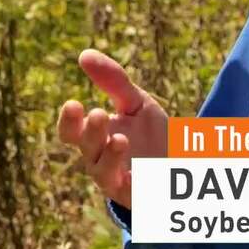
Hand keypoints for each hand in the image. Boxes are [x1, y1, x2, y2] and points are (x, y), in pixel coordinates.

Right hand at [57, 49, 167, 209]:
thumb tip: (84, 54)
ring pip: (104, 172)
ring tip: (120, 138)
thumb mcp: (135, 103)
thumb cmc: (149, 134)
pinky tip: (138, 171)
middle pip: (85, 149)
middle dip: (88, 133)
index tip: (74, 104)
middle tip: (96, 112)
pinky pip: (130, 190)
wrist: (180, 164)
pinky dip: (133, 181)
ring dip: (110, 155)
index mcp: (96, 138)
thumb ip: (114, 81)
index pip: (71, 132)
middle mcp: (100, 161)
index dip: (68, 121)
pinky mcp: (138, 194)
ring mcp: (118, 179)